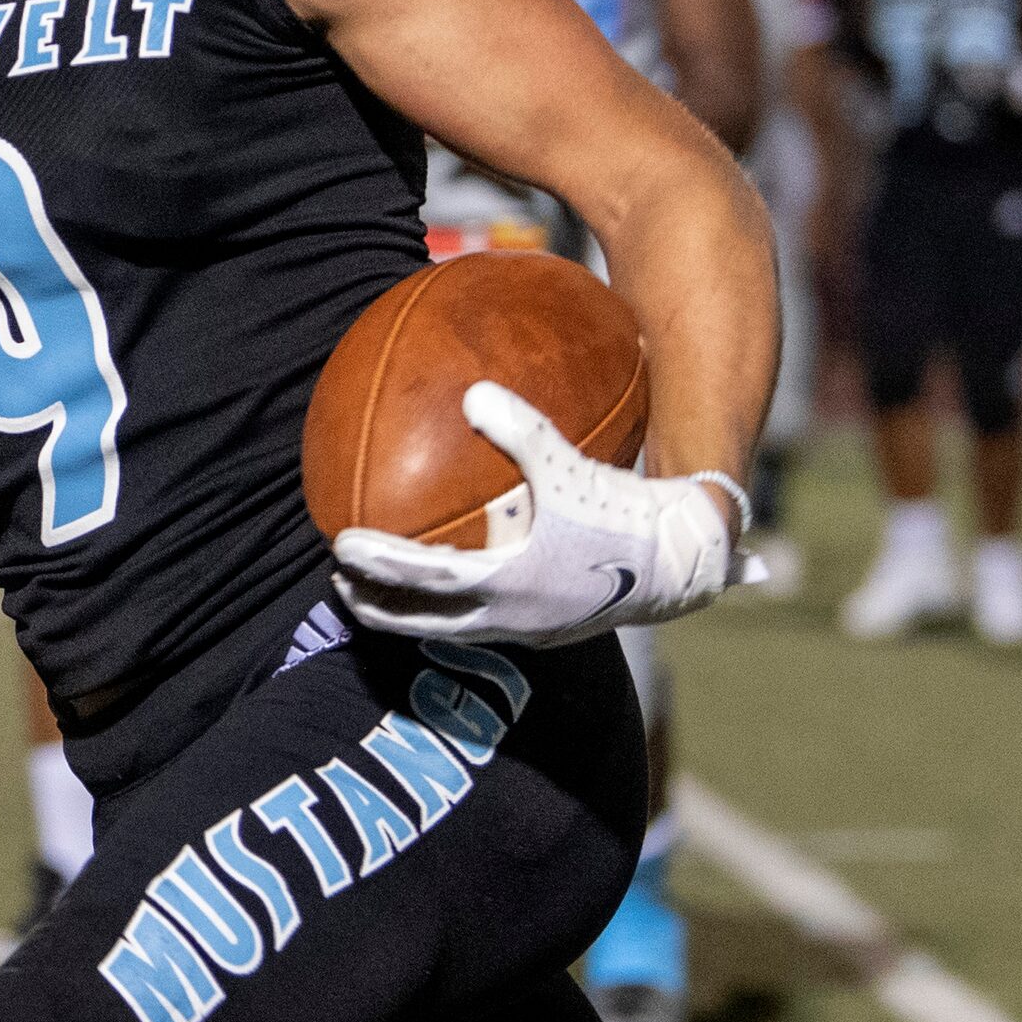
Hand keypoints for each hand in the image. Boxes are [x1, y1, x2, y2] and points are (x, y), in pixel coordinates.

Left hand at [331, 382, 738, 646]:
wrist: (682, 563)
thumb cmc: (625, 514)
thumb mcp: (571, 468)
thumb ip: (522, 431)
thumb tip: (472, 391)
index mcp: (510, 584)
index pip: (426, 579)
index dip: (379, 563)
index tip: (339, 545)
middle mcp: (512, 618)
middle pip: (423, 621)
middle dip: (375, 605)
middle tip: (338, 580)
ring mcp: (527, 630)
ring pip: (449, 629)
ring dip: (407, 614)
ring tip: (373, 592)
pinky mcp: (544, 630)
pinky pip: (480, 622)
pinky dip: (449, 610)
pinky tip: (446, 585)